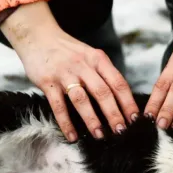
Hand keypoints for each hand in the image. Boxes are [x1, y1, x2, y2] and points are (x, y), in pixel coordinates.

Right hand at [0, 2, 138, 141]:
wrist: (37, 36)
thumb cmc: (68, 51)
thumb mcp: (90, 56)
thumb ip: (103, 74)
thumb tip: (121, 101)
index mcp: (98, 59)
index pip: (118, 82)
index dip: (128, 102)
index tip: (135, 119)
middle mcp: (83, 65)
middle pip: (103, 92)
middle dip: (114, 114)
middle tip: (121, 131)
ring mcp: (65, 73)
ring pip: (82, 99)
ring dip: (92, 119)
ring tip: (100, 136)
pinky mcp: (47, 81)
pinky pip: (58, 105)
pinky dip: (66, 123)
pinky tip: (72, 136)